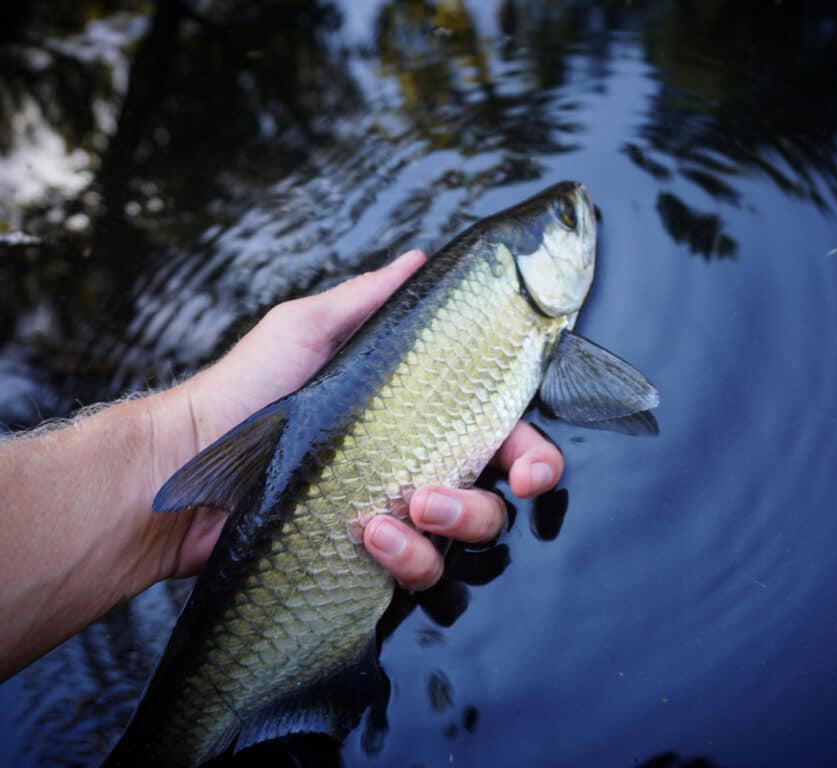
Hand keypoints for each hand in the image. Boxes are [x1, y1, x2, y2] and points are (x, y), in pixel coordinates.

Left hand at [149, 249, 563, 589]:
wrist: (187, 465)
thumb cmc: (246, 389)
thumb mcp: (306, 330)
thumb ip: (367, 300)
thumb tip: (417, 259)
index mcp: (419, 419)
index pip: (501, 435)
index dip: (531, 454)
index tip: (527, 467)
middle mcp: (420, 471)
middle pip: (500, 499)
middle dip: (493, 503)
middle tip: (452, 495)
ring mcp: (399, 522)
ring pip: (469, 543)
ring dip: (448, 528)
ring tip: (384, 515)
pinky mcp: (372, 565)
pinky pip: (421, 578)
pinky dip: (405, 559)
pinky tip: (363, 536)